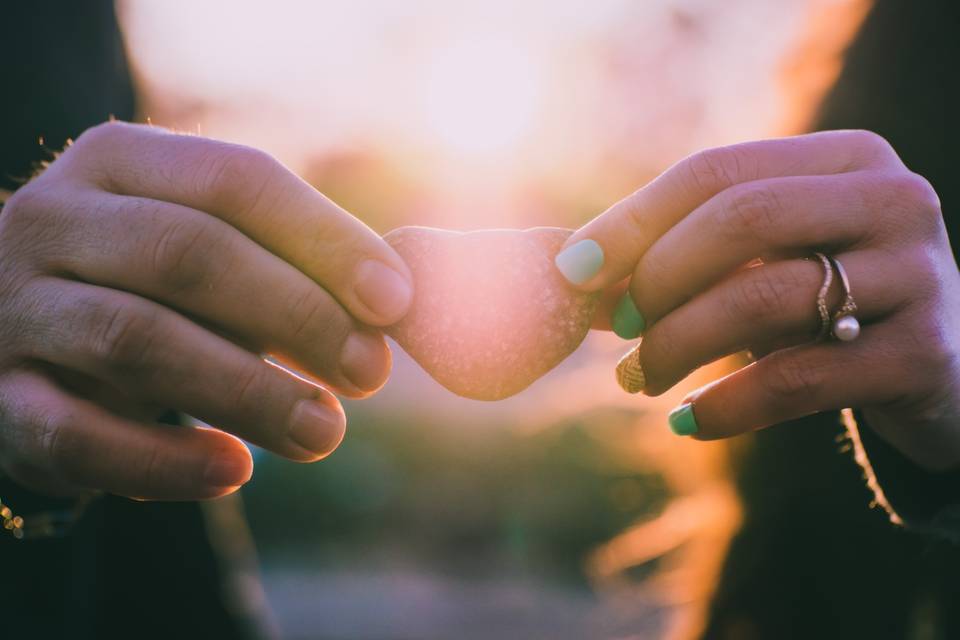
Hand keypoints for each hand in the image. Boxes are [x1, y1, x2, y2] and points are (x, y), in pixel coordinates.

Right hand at [0, 121, 412, 499]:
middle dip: (296, 315)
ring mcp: (13, 308)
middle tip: (370, 373)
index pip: (235, 180)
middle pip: (188, 254)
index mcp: (119, 162)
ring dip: (247, 392)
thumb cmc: (149, 287)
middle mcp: (52, 218)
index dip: (324, 239)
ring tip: (324, 431)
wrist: (21, 339)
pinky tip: (234, 471)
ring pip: (136, 340)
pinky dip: (162, 460)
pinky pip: (75, 434)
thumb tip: (391, 308)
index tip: (394, 302)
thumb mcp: (208, 251)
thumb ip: (285, 264)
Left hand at [556, 130, 959, 469]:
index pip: (716, 171)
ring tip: (640, 378)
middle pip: (741, 220)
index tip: (571, 268)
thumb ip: (692, 253)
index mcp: (846, 159)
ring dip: (678, 344)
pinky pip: (796, 378)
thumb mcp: (769, 263)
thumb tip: (574, 269)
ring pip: (764, 298)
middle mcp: (893, 199)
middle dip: (659, 277)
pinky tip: (689, 421)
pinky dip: (726, 404)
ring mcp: (918, 275)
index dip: (633, 220)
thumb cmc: (829, 307)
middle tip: (620, 328)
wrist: (942, 376)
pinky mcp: (923, 355)